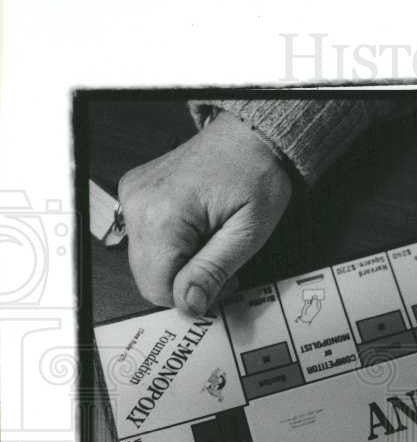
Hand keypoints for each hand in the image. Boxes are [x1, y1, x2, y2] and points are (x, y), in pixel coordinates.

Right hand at [118, 111, 292, 313]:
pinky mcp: (137, 194)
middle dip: (187, 281)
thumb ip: (214, 270)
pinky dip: (173, 246)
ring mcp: (134, 197)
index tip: (223, 283)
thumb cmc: (256, 177)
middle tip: (223, 265)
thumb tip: (189, 303)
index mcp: (162, 217)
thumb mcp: (247, 233)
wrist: (250, 138)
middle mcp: (138, 205)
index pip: (157, 287)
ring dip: (181, 263)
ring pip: (147, 261)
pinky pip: (147, 240)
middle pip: (148, 276)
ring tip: (213, 243)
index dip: (192, 297)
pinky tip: (199, 231)